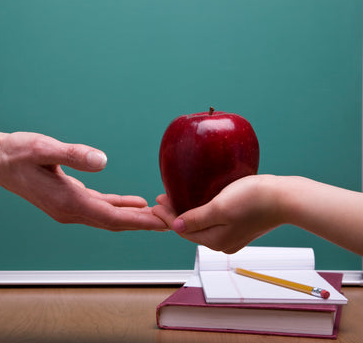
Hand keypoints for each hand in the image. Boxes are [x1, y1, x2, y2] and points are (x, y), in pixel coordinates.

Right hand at [0, 132, 167, 230]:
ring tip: (159, 215)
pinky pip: (100, 208)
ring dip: (133, 217)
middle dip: (143, 223)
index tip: (163, 223)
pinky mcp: (68, 200)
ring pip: (109, 217)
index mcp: (68, 202)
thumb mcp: (44, 148)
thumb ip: (73, 155)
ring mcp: (69, 208)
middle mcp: (70, 211)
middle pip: (114, 222)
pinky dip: (119, 207)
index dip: (139, 221)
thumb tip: (103, 160)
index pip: (112, 217)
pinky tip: (134, 203)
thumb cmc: (17, 153)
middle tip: (171, 221)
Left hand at [153, 175, 281, 252]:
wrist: (285, 198)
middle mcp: (222, 242)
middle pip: (190, 229)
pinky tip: (197, 202)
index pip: (181, 230)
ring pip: (201, 225)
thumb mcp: (219, 208)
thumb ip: (196, 219)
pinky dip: (200, 212)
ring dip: (186, 212)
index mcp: (215, 240)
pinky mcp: (239, 225)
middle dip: (173, 215)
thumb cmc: (254, 200)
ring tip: (174, 199)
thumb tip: (175, 227)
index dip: (166, 216)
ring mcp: (231, 235)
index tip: (155, 203)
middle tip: (161, 199)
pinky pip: (212, 220)